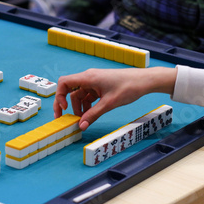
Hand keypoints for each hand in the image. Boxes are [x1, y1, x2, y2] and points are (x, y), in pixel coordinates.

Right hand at [53, 67, 176, 130]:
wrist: (143, 81)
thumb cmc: (128, 87)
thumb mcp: (109, 104)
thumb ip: (93, 115)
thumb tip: (81, 126)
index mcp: (88, 78)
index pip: (64, 83)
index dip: (59, 96)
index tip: (64, 109)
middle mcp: (89, 78)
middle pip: (70, 91)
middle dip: (67, 105)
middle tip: (64, 119)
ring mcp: (94, 82)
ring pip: (79, 95)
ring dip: (79, 107)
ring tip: (84, 120)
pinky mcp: (100, 86)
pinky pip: (88, 96)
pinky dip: (87, 105)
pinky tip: (90, 114)